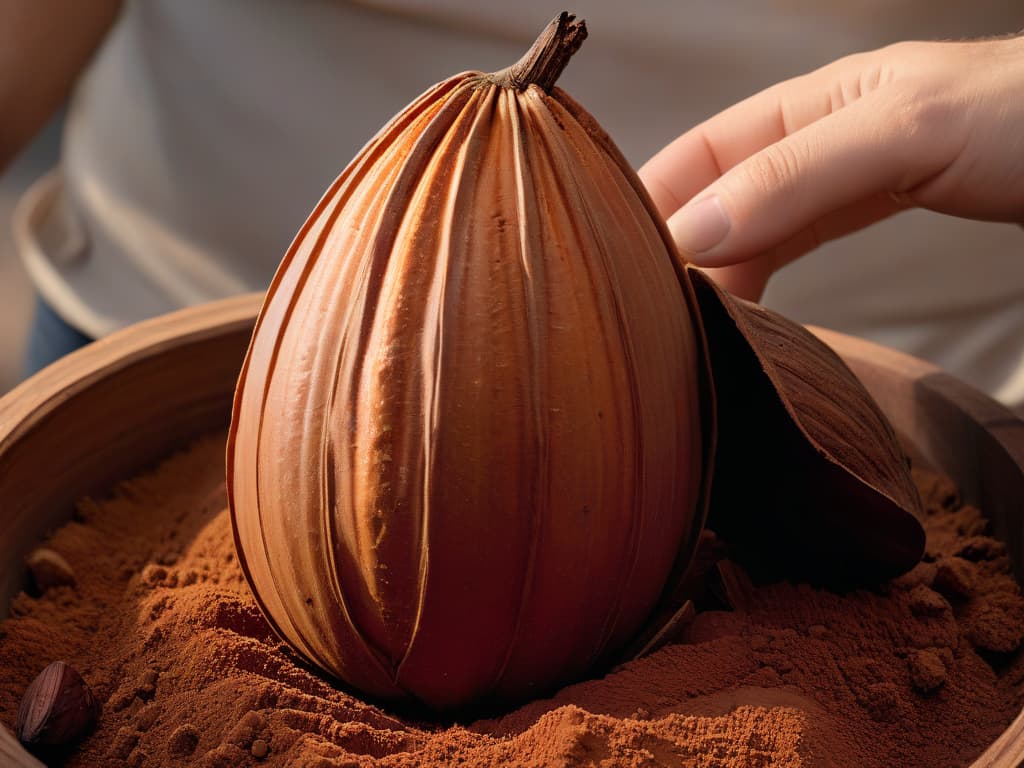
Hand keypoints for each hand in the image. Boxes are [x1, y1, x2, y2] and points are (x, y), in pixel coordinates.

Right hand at [639, 35, 1023, 299]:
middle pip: (717, 193)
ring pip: (752, 226)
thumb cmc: (1023, 114)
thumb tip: (692, 234)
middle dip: (676, 246)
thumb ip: (792, 179)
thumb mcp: (900, 133)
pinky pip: (795, 246)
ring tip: (694, 325)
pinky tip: (751, 313)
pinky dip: (763, 279)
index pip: (699, 151)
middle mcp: (816, 138)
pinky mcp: (873, 209)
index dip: (651, 202)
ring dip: (717, 271)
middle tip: (651, 314)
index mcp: (810, 101)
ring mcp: (846, 176)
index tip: (621, 269)